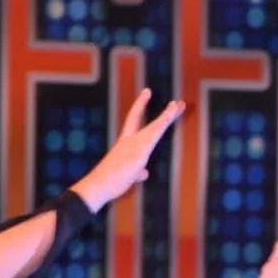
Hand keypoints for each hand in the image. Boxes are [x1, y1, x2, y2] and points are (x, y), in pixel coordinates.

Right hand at [72, 92, 184, 213]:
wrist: (98, 185)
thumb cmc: (109, 182)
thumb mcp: (128, 176)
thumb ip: (137, 172)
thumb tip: (144, 173)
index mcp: (124, 143)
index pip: (133, 120)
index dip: (140, 105)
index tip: (147, 93)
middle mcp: (129, 140)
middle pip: (146, 119)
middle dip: (161, 112)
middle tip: (176, 102)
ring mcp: (134, 144)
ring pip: (155, 127)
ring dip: (167, 116)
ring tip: (179, 105)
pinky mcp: (139, 151)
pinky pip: (154, 134)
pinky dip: (163, 123)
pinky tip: (171, 114)